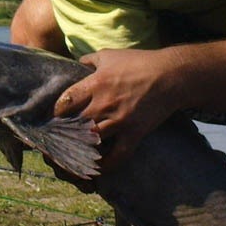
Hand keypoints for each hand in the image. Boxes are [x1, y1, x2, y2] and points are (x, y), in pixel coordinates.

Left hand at [53, 48, 179, 171]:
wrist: (171, 76)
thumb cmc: (139, 62)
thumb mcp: (109, 55)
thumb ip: (89, 61)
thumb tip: (76, 64)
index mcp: (94, 84)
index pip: (65, 102)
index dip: (56, 112)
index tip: (54, 118)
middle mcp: (103, 104)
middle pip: (74, 125)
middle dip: (63, 134)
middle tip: (57, 142)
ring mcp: (119, 121)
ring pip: (91, 142)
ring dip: (80, 150)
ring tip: (71, 156)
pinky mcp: (135, 133)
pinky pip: (118, 156)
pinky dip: (106, 165)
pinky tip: (96, 169)